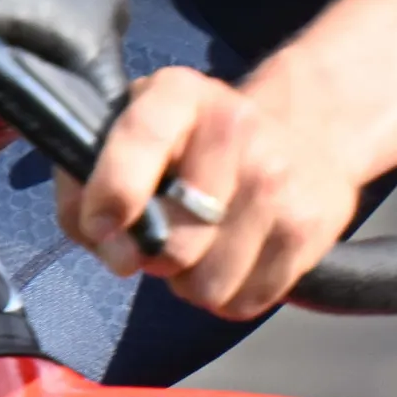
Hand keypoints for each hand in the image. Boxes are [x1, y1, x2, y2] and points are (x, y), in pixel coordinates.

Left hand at [60, 64, 363, 320]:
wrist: (305, 132)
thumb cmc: (192, 145)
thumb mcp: (127, 136)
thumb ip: (86, 190)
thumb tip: (118, 253)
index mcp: (179, 94)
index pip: (139, 141)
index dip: (111, 196)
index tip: (102, 225)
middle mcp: (236, 127)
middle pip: (171, 244)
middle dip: (156, 256)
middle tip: (166, 234)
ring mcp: (279, 179)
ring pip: (208, 285)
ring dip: (193, 280)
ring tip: (203, 245)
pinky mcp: (311, 226)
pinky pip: (245, 302)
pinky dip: (231, 294)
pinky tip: (236, 256)